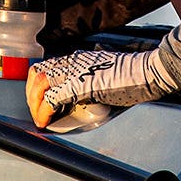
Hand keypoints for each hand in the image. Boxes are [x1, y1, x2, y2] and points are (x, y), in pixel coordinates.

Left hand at [24, 48, 168, 128]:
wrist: (149, 72)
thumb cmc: (134, 77)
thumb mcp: (105, 75)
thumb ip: (90, 81)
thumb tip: (81, 97)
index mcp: (79, 59)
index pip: (47, 67)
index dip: (38, 85)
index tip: (39, 100)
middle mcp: (73, 61)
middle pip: (38, 73)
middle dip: (31, 95)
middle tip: (37, 112)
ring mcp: (76, 71)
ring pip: (40, 84)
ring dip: (35, 104)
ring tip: (41, 119)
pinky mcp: (81, 85)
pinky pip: (53, 99)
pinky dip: (45, 111)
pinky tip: (46, 121)